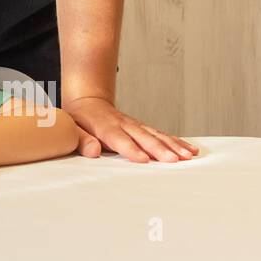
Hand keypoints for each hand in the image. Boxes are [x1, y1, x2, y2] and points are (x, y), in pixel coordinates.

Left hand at [65, 97, 198, 161]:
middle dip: (159, 149)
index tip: (143, 159)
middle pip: (143, 137)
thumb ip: (81, 140)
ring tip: (187, 156)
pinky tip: (189, 149)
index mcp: (105, 126)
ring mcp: (135, 124)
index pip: (119, 139)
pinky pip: (160, 134)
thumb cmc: (79, 118)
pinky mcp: (142, 127)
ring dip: (172, 145)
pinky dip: (175, 141)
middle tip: (173, 160)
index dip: (131, 149)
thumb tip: (93, 151)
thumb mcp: (72, 128)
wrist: (88, 101)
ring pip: (156, 134)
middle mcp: (123, 124)